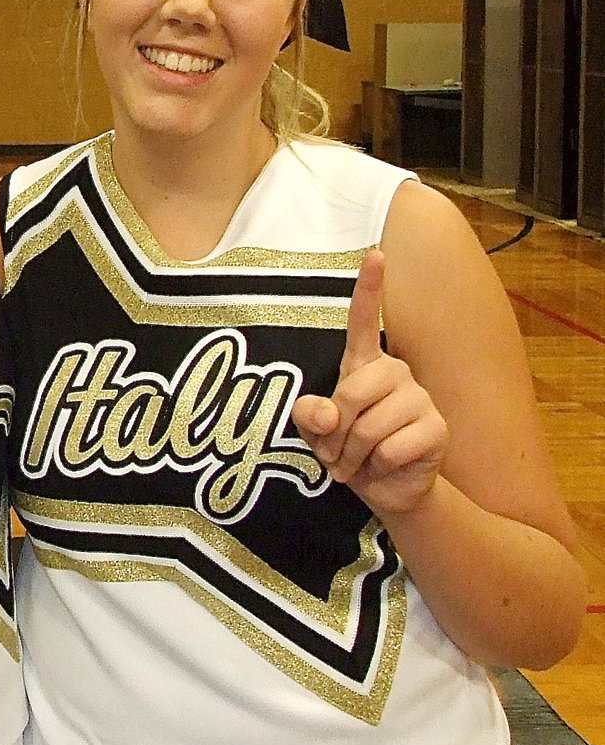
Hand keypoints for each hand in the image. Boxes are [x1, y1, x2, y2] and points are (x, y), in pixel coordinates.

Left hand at [290, 250, 448, 516]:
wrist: (386, 491)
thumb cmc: (348, 453)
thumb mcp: (317, 434)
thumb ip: (310, 418)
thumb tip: (324, 412)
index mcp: (364, 366)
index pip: (364, 321)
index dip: (369, 288)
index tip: (375, 253)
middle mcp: (395, 374)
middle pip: (352, 392)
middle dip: (336, 432)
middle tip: (338, 453)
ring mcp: (420, 399)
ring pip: (369, 426)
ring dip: (354, 455)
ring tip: (359, 462)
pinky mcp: (436, 428)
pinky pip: (391, 447)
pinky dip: (377, 466)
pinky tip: (384, 467)